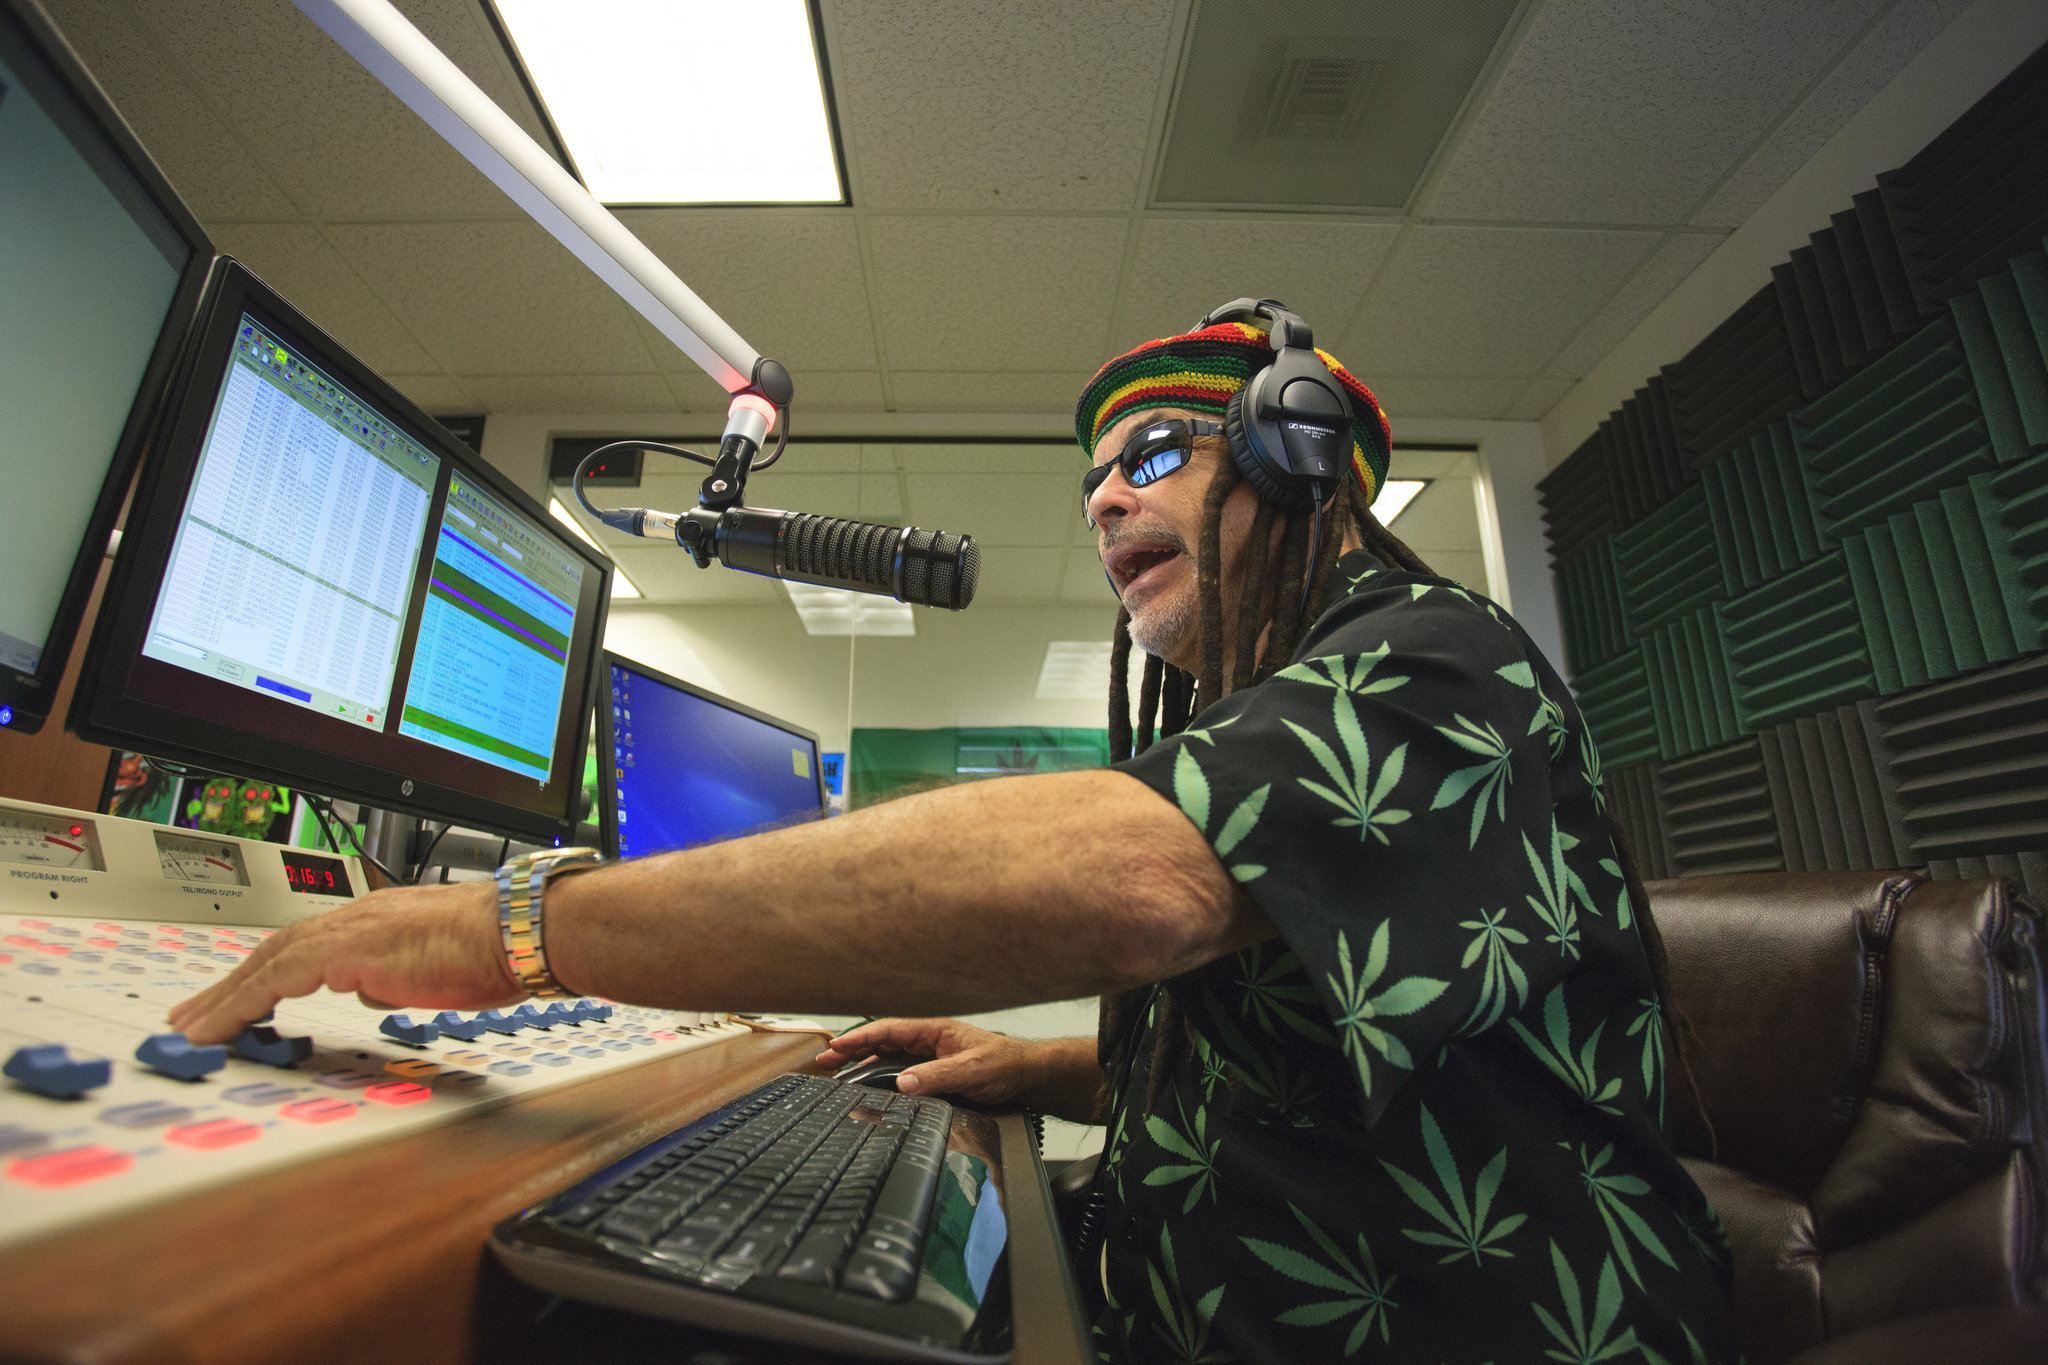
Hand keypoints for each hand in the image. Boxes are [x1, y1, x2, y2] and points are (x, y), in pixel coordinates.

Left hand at [167, 882, 521, 1043]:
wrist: (523, 931)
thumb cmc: (501, 948)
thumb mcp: (436, 969)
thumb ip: (395, 977)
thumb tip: (375, 992)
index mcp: (378, 921)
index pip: (308, 946)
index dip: (268, 972)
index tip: (243, 999)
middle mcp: (358, 917)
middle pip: (277, 948)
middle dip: (232, 984)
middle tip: (196, 1015)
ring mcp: (353, 930)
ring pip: (269, 960)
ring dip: (227, 995)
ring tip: (195, 1025)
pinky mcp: (350, 949)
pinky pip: (278, 977)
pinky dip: (245, 1001)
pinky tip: (224, 1024)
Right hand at [814, 1017, 1047, 1105]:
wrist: (1028, 1076)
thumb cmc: (1005, 1064)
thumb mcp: (972, 1070)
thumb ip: (937, 1076)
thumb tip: (902, 1083)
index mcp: (933, 1031)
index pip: (889, 1030)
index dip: (860, 1038)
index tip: (835, 1047)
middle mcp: (927, 1042)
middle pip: (882, 1043)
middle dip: (852, 1051)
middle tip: (823, 1064)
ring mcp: (929, 1058)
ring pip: (888, 1059)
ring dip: (862, 1066)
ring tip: (837, 1078)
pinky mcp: (934, 1074)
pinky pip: (900, 1074)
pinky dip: (880, 1079)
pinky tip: (868, 1091)